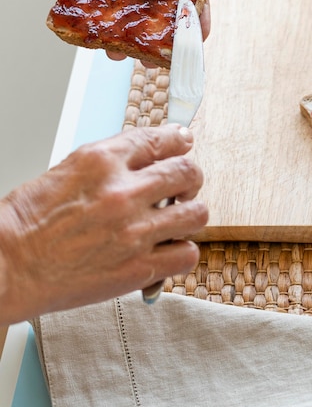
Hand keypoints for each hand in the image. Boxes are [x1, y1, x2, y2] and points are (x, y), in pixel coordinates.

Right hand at [0, 125, 207, 324]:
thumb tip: (147, 156)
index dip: (179, 140)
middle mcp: (123, 192)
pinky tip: (168, 249)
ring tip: (178, 220)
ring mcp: (134, 231)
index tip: (184, 142)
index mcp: (101, 161)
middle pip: (188, 172)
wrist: (7, 266)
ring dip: (191, 214)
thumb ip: (111, 162)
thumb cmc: (27, 223)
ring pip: (197, 212)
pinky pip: (188, 254)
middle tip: (184, 186)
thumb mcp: (67, 170)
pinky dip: (182, 251)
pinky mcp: (138, 267)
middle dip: (190, 178)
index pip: (160, 138)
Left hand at [38, 0, 213, 52]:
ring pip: (133, 15)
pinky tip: (99, 41)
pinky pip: (98, 6)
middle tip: (159, 59)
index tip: (199, 38)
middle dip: (165, 38)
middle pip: (165, 11)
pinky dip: (99, 25)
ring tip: (125, 55)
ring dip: (132, 38)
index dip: (198, 14)